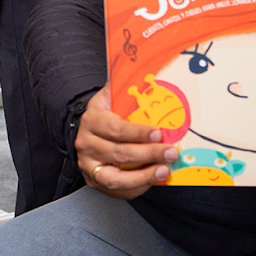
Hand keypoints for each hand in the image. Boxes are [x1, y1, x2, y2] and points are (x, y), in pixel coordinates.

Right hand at [74, 83, 177, 199]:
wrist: (85, 130)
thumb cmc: (105, 113)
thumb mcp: (110, 96)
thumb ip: (124, 84)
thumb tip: (149, 65)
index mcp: (92, 120)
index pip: (116, 128)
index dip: (139, 133)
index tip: (160, 133)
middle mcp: (86, 144)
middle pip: (119, 153)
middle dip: (149, 154)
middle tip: (171, 152)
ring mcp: (88, 165)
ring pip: (115, 178)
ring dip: (143, 177)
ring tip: (164, 171)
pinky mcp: (93, 181)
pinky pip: (116, 190)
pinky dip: (137, 188)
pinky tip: (153, 180)